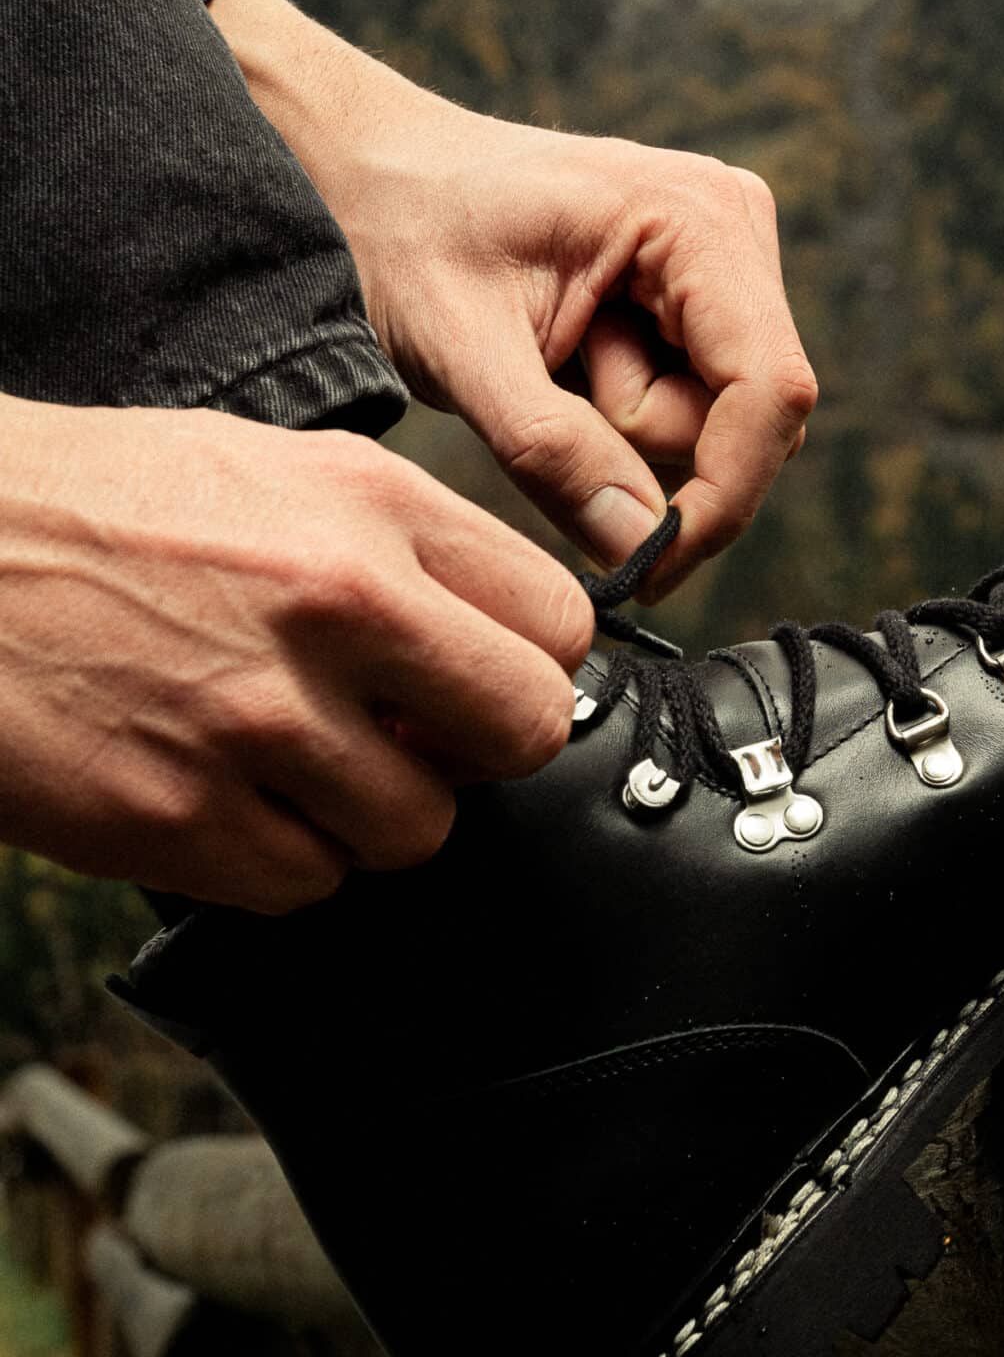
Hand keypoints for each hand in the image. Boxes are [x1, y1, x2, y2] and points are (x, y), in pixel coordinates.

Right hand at [0, 396, 590, 910]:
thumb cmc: (93, 507)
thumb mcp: (274, 471)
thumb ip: (402, 550)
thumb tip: (495, 638)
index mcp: (369, 508)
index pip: (556, 621)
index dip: (528, 663)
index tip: (487, 678)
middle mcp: (333, 606)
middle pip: (524, 730)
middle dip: (482, 749)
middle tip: (421, 738)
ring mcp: (257, 719)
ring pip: (418, 830)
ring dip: (370, 812)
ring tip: (294, 760)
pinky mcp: (180, 817)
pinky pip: (308, 884)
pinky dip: (280, 858)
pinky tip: (226, 794)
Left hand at [214, 0, 817, 590]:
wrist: (375, 182)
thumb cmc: (407, 235)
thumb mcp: (461, 349)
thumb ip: (552, 451)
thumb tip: (644, 547)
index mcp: (697, 217)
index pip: (769, 389)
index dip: (726, 492)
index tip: (652, 566)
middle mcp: (734, 229)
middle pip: (748, 416)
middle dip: (643, 440)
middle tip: (544, 376)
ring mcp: (723, 262)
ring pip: (719, 422)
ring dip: (623, 426)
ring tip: (546, 355)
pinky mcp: (700, 297)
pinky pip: (694, 407)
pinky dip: (622, 412)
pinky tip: (567, 356)